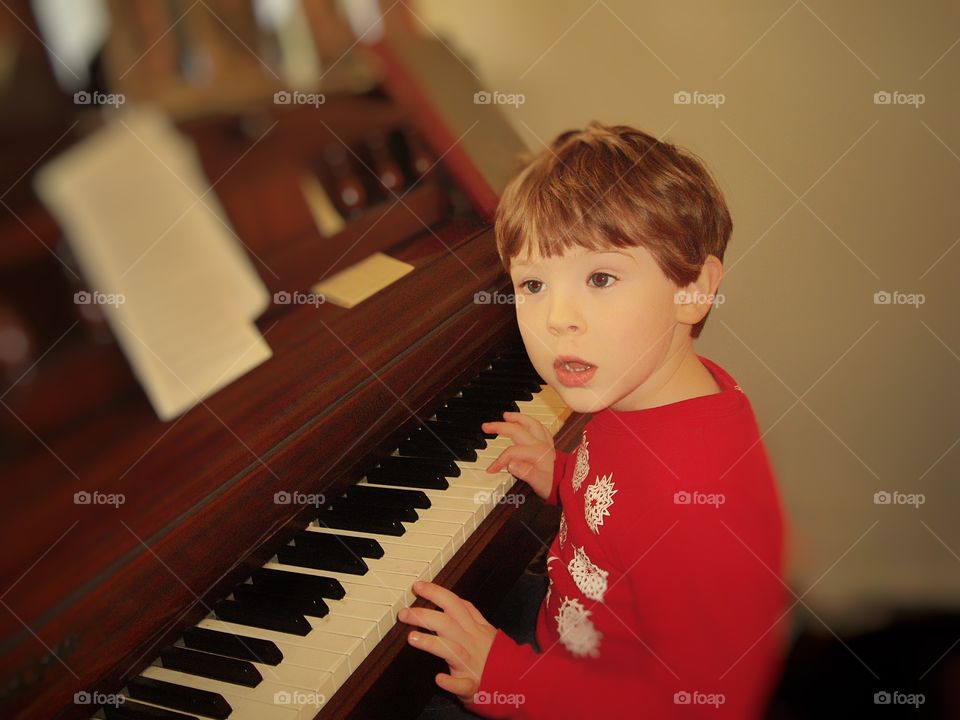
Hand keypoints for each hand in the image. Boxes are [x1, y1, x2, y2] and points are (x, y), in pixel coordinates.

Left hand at [398, 580, 496, 702]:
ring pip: (452, 649)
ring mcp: (472, 663)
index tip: (419, 586)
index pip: (455, 604)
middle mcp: (472, 642)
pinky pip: (462, 684)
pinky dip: (451, 682)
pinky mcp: (472, 685)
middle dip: (424, 615)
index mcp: (475, 629)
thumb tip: (453, 599)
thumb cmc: (496, 657)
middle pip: (448, 623)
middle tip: (404, 613)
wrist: (516, 682)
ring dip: (431, 642)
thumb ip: (471, 616)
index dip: (437, 593)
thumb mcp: (488, 631)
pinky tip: (439, 679)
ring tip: (412, 638)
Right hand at [482, 411, 555, 500]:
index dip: (499, 460)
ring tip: (506, 415)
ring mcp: (545, 442)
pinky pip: (539, 428)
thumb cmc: (554, 485)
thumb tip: (511, 464)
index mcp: (537, 452)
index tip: (491, 469)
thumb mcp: (539, 483)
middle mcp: (540, 444)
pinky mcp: (548, 444)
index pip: (512, 452)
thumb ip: (525, 472)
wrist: (568, 485)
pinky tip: (524, 422)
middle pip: (517, 430)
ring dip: (517, 417)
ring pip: (530, 423)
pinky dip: (530, 423)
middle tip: (486, 426)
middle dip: (500, 427)